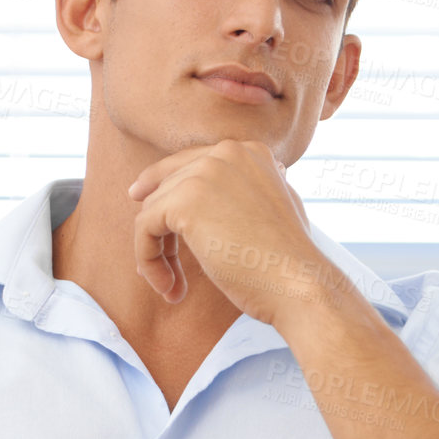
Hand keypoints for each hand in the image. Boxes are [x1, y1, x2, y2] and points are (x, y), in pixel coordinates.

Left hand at [127, 139, 332, 328]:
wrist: (299, 283)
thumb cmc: (289, 262)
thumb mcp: (274, 212)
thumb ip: (245, 194)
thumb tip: (210, 199)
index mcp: (250, 151)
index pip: (191, 162)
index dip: (162, 183)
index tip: (138, 199)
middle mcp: (226, 152)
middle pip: (167, 185)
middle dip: (162, 231)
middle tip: (167, 272)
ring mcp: (205, 172)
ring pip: (152, 209)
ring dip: (155, 253)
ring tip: (172, 287)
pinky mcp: (185, 200)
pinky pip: (144, 228)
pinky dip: (147, 260)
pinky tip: (169, 287)